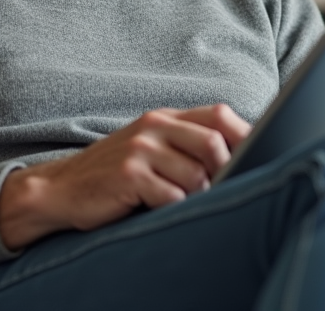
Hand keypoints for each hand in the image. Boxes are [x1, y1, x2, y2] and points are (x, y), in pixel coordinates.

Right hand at [0, 104, 250, 249]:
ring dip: (200, 195)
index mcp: (165, 117)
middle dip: (227, 170)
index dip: (246, 135)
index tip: (263, 155)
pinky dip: (175, 207)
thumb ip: (187, 144)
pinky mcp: (128, 175)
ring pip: (197, 174)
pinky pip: (171, 195)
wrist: (61, 189)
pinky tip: (163, 209)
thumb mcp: (151, 147)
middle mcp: (154, 126)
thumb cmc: (115, 174)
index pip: (219, 115)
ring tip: (189, 202)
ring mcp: (141, 149)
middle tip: (224, 189)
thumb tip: (244, 158)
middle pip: (215, 142)